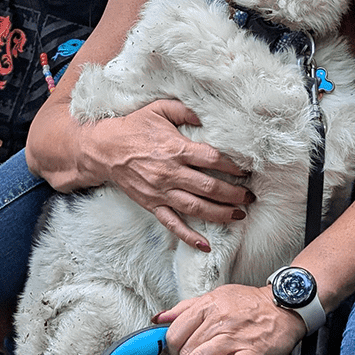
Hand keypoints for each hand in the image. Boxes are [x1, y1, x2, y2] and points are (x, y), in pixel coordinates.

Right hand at [88, 100, 253, 249]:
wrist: (104, 149)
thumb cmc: (134, 127)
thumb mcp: (159, 109)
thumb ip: (185, 111)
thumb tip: (206, 116)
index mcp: (176, 149)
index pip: (212, 160)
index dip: (232, 167)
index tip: (245, 170)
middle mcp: (170, 173)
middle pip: (209, 187)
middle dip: (234, 194)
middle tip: (250, 196)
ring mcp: (161, 192)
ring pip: (197, 208)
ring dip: (221, 214)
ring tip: (239, 215)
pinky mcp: (152, 205)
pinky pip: (172, 224)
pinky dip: (189, 236)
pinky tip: (205, 245)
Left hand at [156, 284, 305, 354]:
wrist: (284, 305)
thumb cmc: (251, 302)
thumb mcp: (217, 296)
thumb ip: (187, 307)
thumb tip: (160, 318)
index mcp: (208, 305)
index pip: (176, 329)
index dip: (169, 347)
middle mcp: (218, 320)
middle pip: (186, 347)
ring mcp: (234, 337)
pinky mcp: (250, 353)